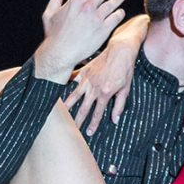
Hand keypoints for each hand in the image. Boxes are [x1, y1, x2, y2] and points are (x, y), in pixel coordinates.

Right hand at [36, 0, 124, 81]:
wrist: (60, 53)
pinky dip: (119, 13)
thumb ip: (54, 1)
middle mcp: (87, 8)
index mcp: (75, 2)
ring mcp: (96, 19)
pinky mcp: (103, 30)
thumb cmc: (53, 36)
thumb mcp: (49, 15)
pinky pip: (115, 18)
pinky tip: (120, 12)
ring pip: (111, 4)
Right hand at [67, 14, 147, 131]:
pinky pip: (72, 80)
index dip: (93, 125)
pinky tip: (58, 92)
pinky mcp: (83, 71)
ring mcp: (87, 79)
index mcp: (105, 94)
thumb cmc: (125, 69)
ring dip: (67, 107)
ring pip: (74, 96)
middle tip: (72, 129)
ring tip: (61, 115)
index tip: (88, 133)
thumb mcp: (125, 89)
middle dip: (77, 121)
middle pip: (83, 108)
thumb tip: (115, 120)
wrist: (120, 50)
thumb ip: (119, 105)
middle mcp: (94, 88)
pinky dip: (65, 86)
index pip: (97, 113)